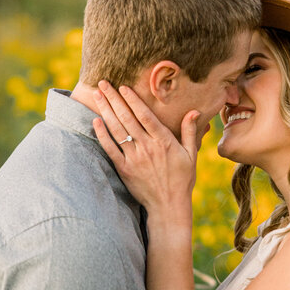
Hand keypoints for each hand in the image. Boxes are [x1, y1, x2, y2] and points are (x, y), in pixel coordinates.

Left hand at [92, 82, 197, 218]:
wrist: (169, 206)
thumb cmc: (182, 180)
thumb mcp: (191, 155)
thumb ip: (189, 132)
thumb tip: (194, 111)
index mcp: (164, 141)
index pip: (145, 115)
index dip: (133, 100)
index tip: (123, 87)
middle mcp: (147, 147)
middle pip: (127, 118)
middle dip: (114, 99)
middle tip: (103, 83)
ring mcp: (134, 158)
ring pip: (117, 130)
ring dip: (105, 111)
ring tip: (97, 95)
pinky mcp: (124, 169)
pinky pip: (110, 149)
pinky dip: (102, 135)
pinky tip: (95, 121)